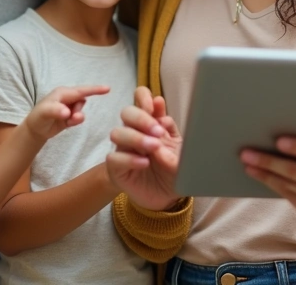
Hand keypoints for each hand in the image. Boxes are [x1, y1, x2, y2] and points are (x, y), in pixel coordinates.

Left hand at [24, 85, 110, 142]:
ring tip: (67, 121)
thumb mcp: (44, 113)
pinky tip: (66, 124)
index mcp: (62, 93)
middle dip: (79, 110)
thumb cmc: (38, 118)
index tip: (108, 88)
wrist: (35, 130)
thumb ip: (55, 111)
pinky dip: (75, 122)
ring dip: (77, 117)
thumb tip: (68, 112)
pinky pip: (79, 118)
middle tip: (70, 118)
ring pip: (81, 110)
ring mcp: (69, 106)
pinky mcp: (70, 116)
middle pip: (82, 101)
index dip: (95, 90)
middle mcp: (67, 97)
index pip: (81, 91)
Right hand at [107, 86, 182, 210]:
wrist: (167, 198)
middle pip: (127, 112)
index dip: (144, 97)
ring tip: (154, 147)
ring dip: (136, 137)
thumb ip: (172, 132)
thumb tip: (162, 113)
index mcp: (151, 123)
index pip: (140, 98)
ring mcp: (124, 149)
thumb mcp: (181, 151)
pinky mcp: (117, 168)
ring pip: (117, 133)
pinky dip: (130, 159)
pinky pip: (114, 158)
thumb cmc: (173, 170)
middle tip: (158, 131)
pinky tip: (145, 163)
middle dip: (141, 118)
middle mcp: (135, 132)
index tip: (154, 106)